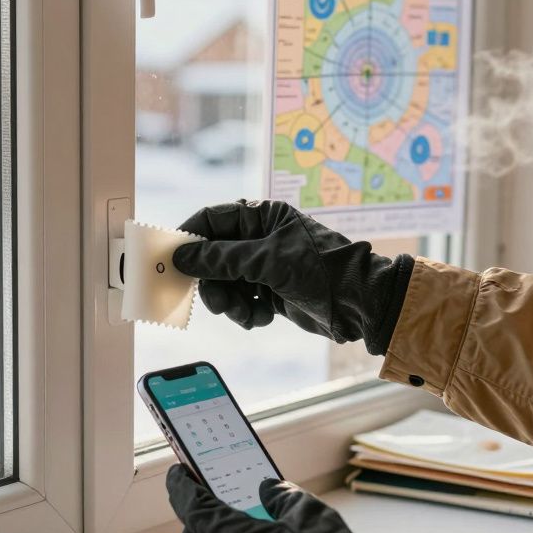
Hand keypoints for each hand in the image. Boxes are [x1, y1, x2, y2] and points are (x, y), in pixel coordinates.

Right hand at [172, 200, 412, 354]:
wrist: (359, 304)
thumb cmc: (321, 271)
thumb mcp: (268, 261)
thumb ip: (222, 258)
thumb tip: (183, 256)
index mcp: (262, 215)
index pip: (212, 219)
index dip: (191, 238)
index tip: (173, 259)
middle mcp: (261, 237)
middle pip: (213, 257)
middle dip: (213, 282)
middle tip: (218, 303)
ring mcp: (265, 265)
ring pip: (225, 283)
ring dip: (231, 302)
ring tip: (247, 314)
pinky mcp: (271, 291)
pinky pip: (242, 300)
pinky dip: (248, 312)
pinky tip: (265, 316)